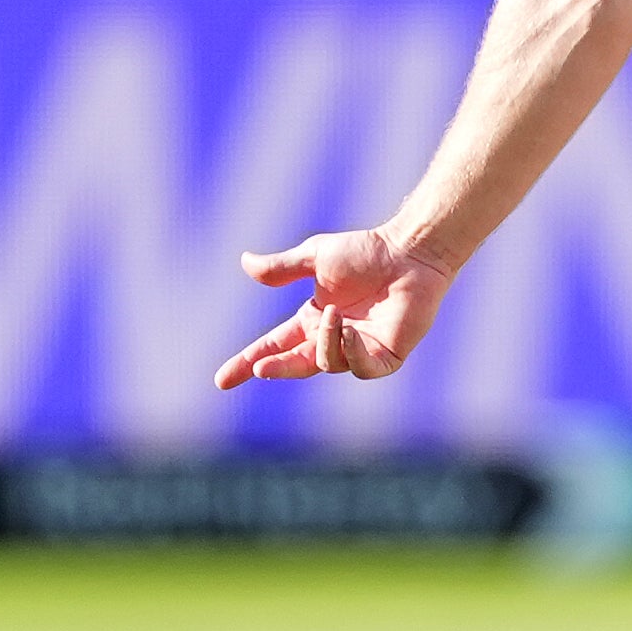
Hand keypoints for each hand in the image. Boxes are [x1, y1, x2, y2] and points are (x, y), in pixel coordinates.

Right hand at [214, 227, 453, 388]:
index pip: (274, 346)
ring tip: (334, 314)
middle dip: (275, 368)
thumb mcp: (316, 256)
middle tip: (259, 367)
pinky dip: (352, 355)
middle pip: (295, 364)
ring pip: (328, 363)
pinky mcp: (387, 355)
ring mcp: (360, 349)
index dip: (248, 362)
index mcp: (312, 320)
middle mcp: (332, 338)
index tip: (222, 380)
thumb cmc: (368, 251)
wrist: (409, 251)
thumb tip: (245, 263)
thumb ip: (282, 267)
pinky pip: (363, 368)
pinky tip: (350, 332)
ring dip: (324, 342)